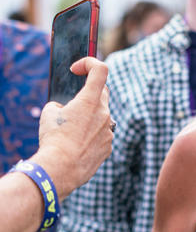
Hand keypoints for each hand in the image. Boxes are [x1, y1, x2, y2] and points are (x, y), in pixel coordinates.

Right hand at [33, 57, 112, 195]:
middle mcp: (104, 113)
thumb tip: (65, 108)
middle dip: (89, 93)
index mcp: (90, 100)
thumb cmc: (53, 139)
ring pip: (102, 116)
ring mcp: (109, 130)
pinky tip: (77, 143)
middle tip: (74, 100)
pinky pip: (102, 133)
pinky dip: (92, 134)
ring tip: (71, 128)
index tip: (77, 69)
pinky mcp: (109, 145)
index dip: (90, 63)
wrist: (62, 168)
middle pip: (102, 93)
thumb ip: (61, 104)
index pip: (100, 70)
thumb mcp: (49, 114)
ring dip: (89, 117)